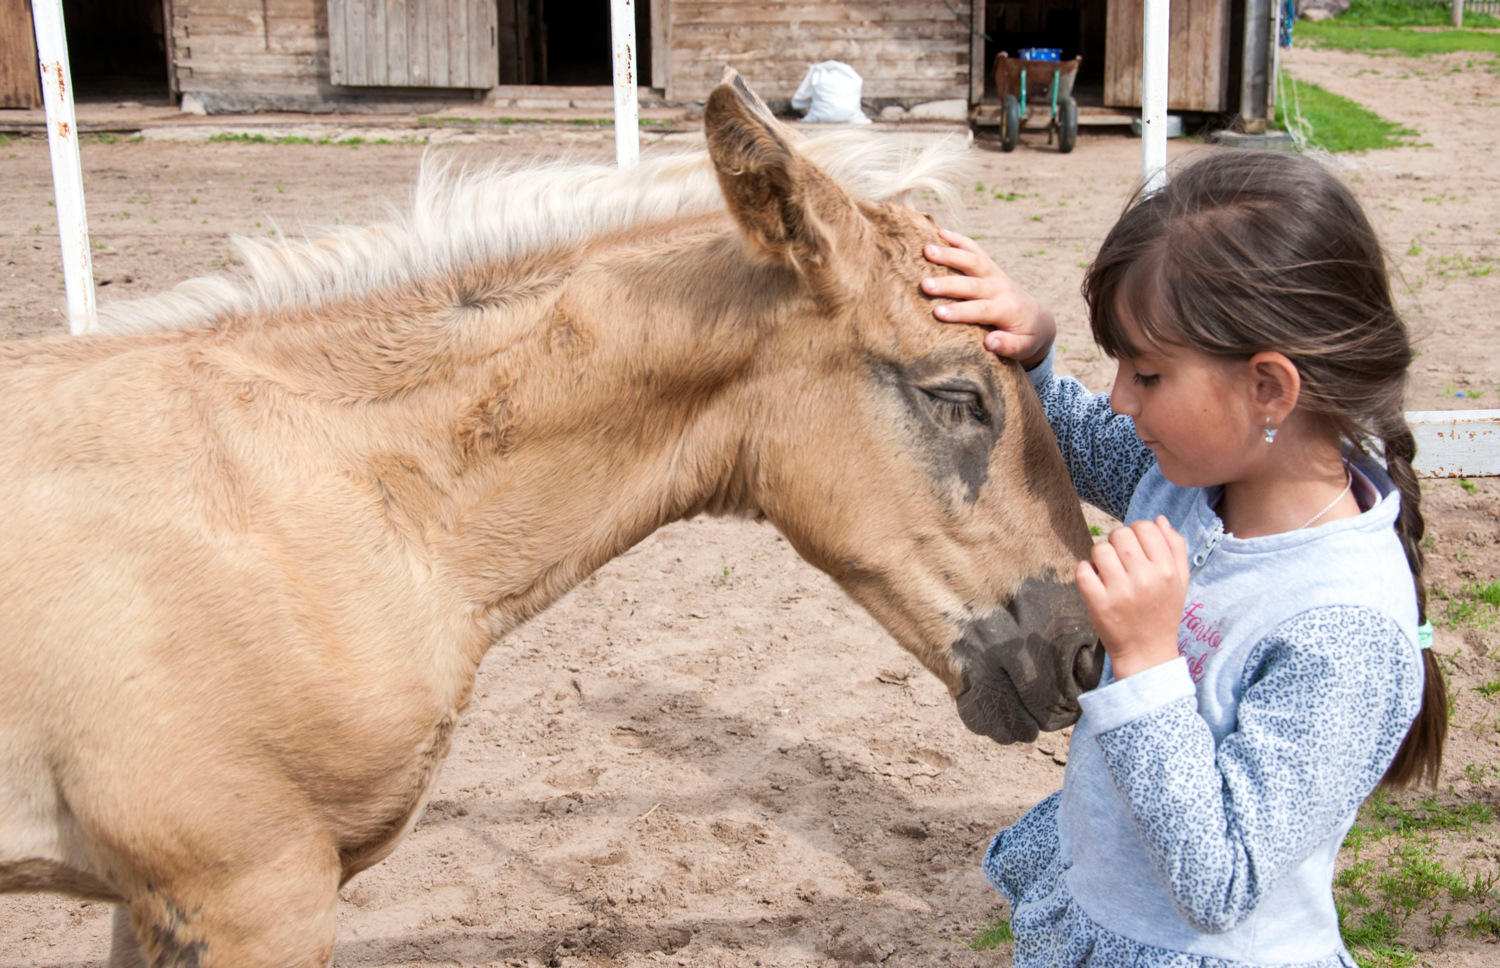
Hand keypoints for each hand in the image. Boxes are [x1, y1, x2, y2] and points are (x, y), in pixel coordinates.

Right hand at [922, 228, 1056, 368]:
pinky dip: (959, 240)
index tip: (938, 312)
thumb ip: (1009, 346)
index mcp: (1007, 310)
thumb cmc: (1025, 337)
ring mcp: (994, 274)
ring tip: (927, 250)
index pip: (982, 309)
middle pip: (973, 284)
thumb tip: (989, 342)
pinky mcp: (989, 266)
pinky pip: (975, 250)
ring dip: (949, 255)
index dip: (960, 311)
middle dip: (948, 284)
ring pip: (973, 261)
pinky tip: (940, 232)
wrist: (1037, 318)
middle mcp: (1000, 288)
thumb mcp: (1023, 348)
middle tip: (925, 285)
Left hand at [1075, 516, 1189, 679]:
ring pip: (1099, 549)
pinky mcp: (1099, 604)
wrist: (1147, 654)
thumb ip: (1175, 548)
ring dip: (1100, 557)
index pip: (1145, 527)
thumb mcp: (1180, 582)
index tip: (1134, 548)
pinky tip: (1095, 582)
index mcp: (1167, 570)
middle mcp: (1146, 578)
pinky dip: (1085, 572)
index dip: (1136, 532)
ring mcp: (1121, 592)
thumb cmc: (1163, 614)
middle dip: (1116, 543)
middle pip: (1120, 534)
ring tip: (1108, 572)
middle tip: (1120, 561)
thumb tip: (1159, 519)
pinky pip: (1082, 570)